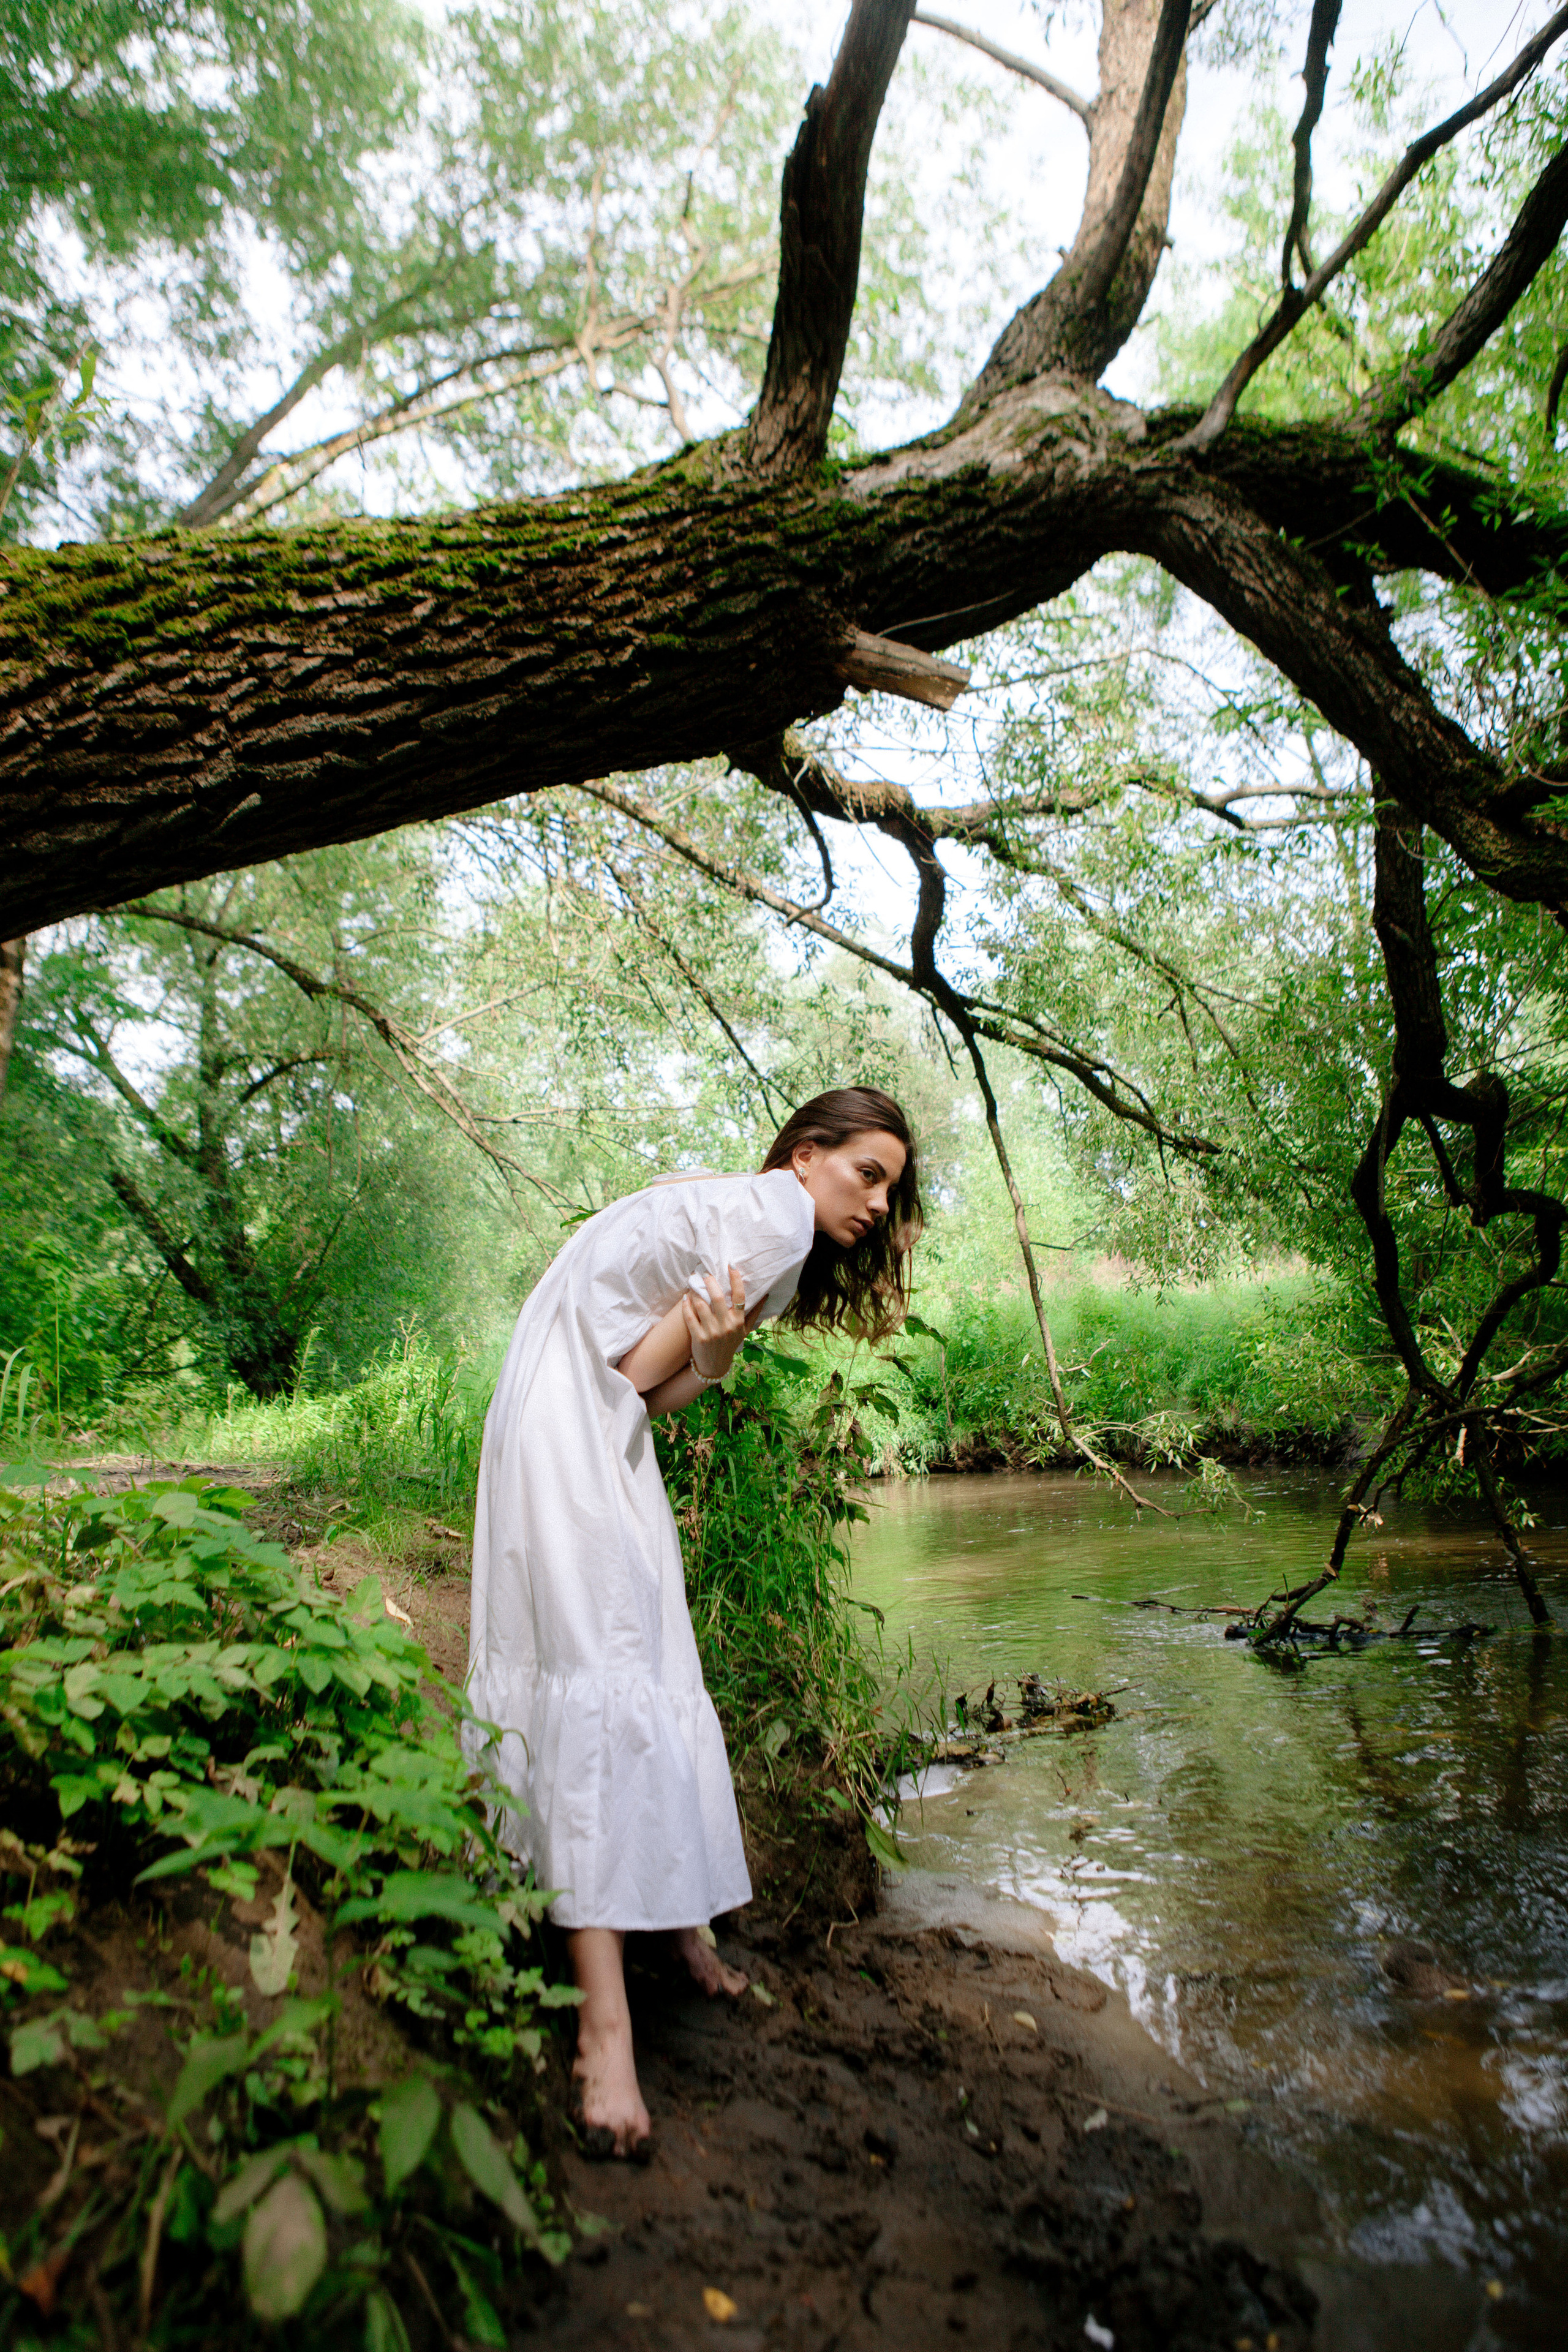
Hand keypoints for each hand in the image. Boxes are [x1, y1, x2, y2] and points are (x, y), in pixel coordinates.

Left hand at [682, 1265, 746, 1381]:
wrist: (715, 1366)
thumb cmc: (730, 1344)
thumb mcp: (745, 1331)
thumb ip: (754, 1313)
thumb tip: (765, 1295)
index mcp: (739, 1321)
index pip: (740, 1297)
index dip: (736, 1279)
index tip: (731, 1265)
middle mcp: (727, 1326)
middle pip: (718, 1298)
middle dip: (710, 1282)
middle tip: (704, 1273)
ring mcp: (712, 1332)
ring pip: (702, 1306)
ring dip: (696, 1292)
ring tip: (693, 1283)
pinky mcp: (699, 1338)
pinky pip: (690, 1317)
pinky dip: (687, 1306)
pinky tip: (686, 1298)